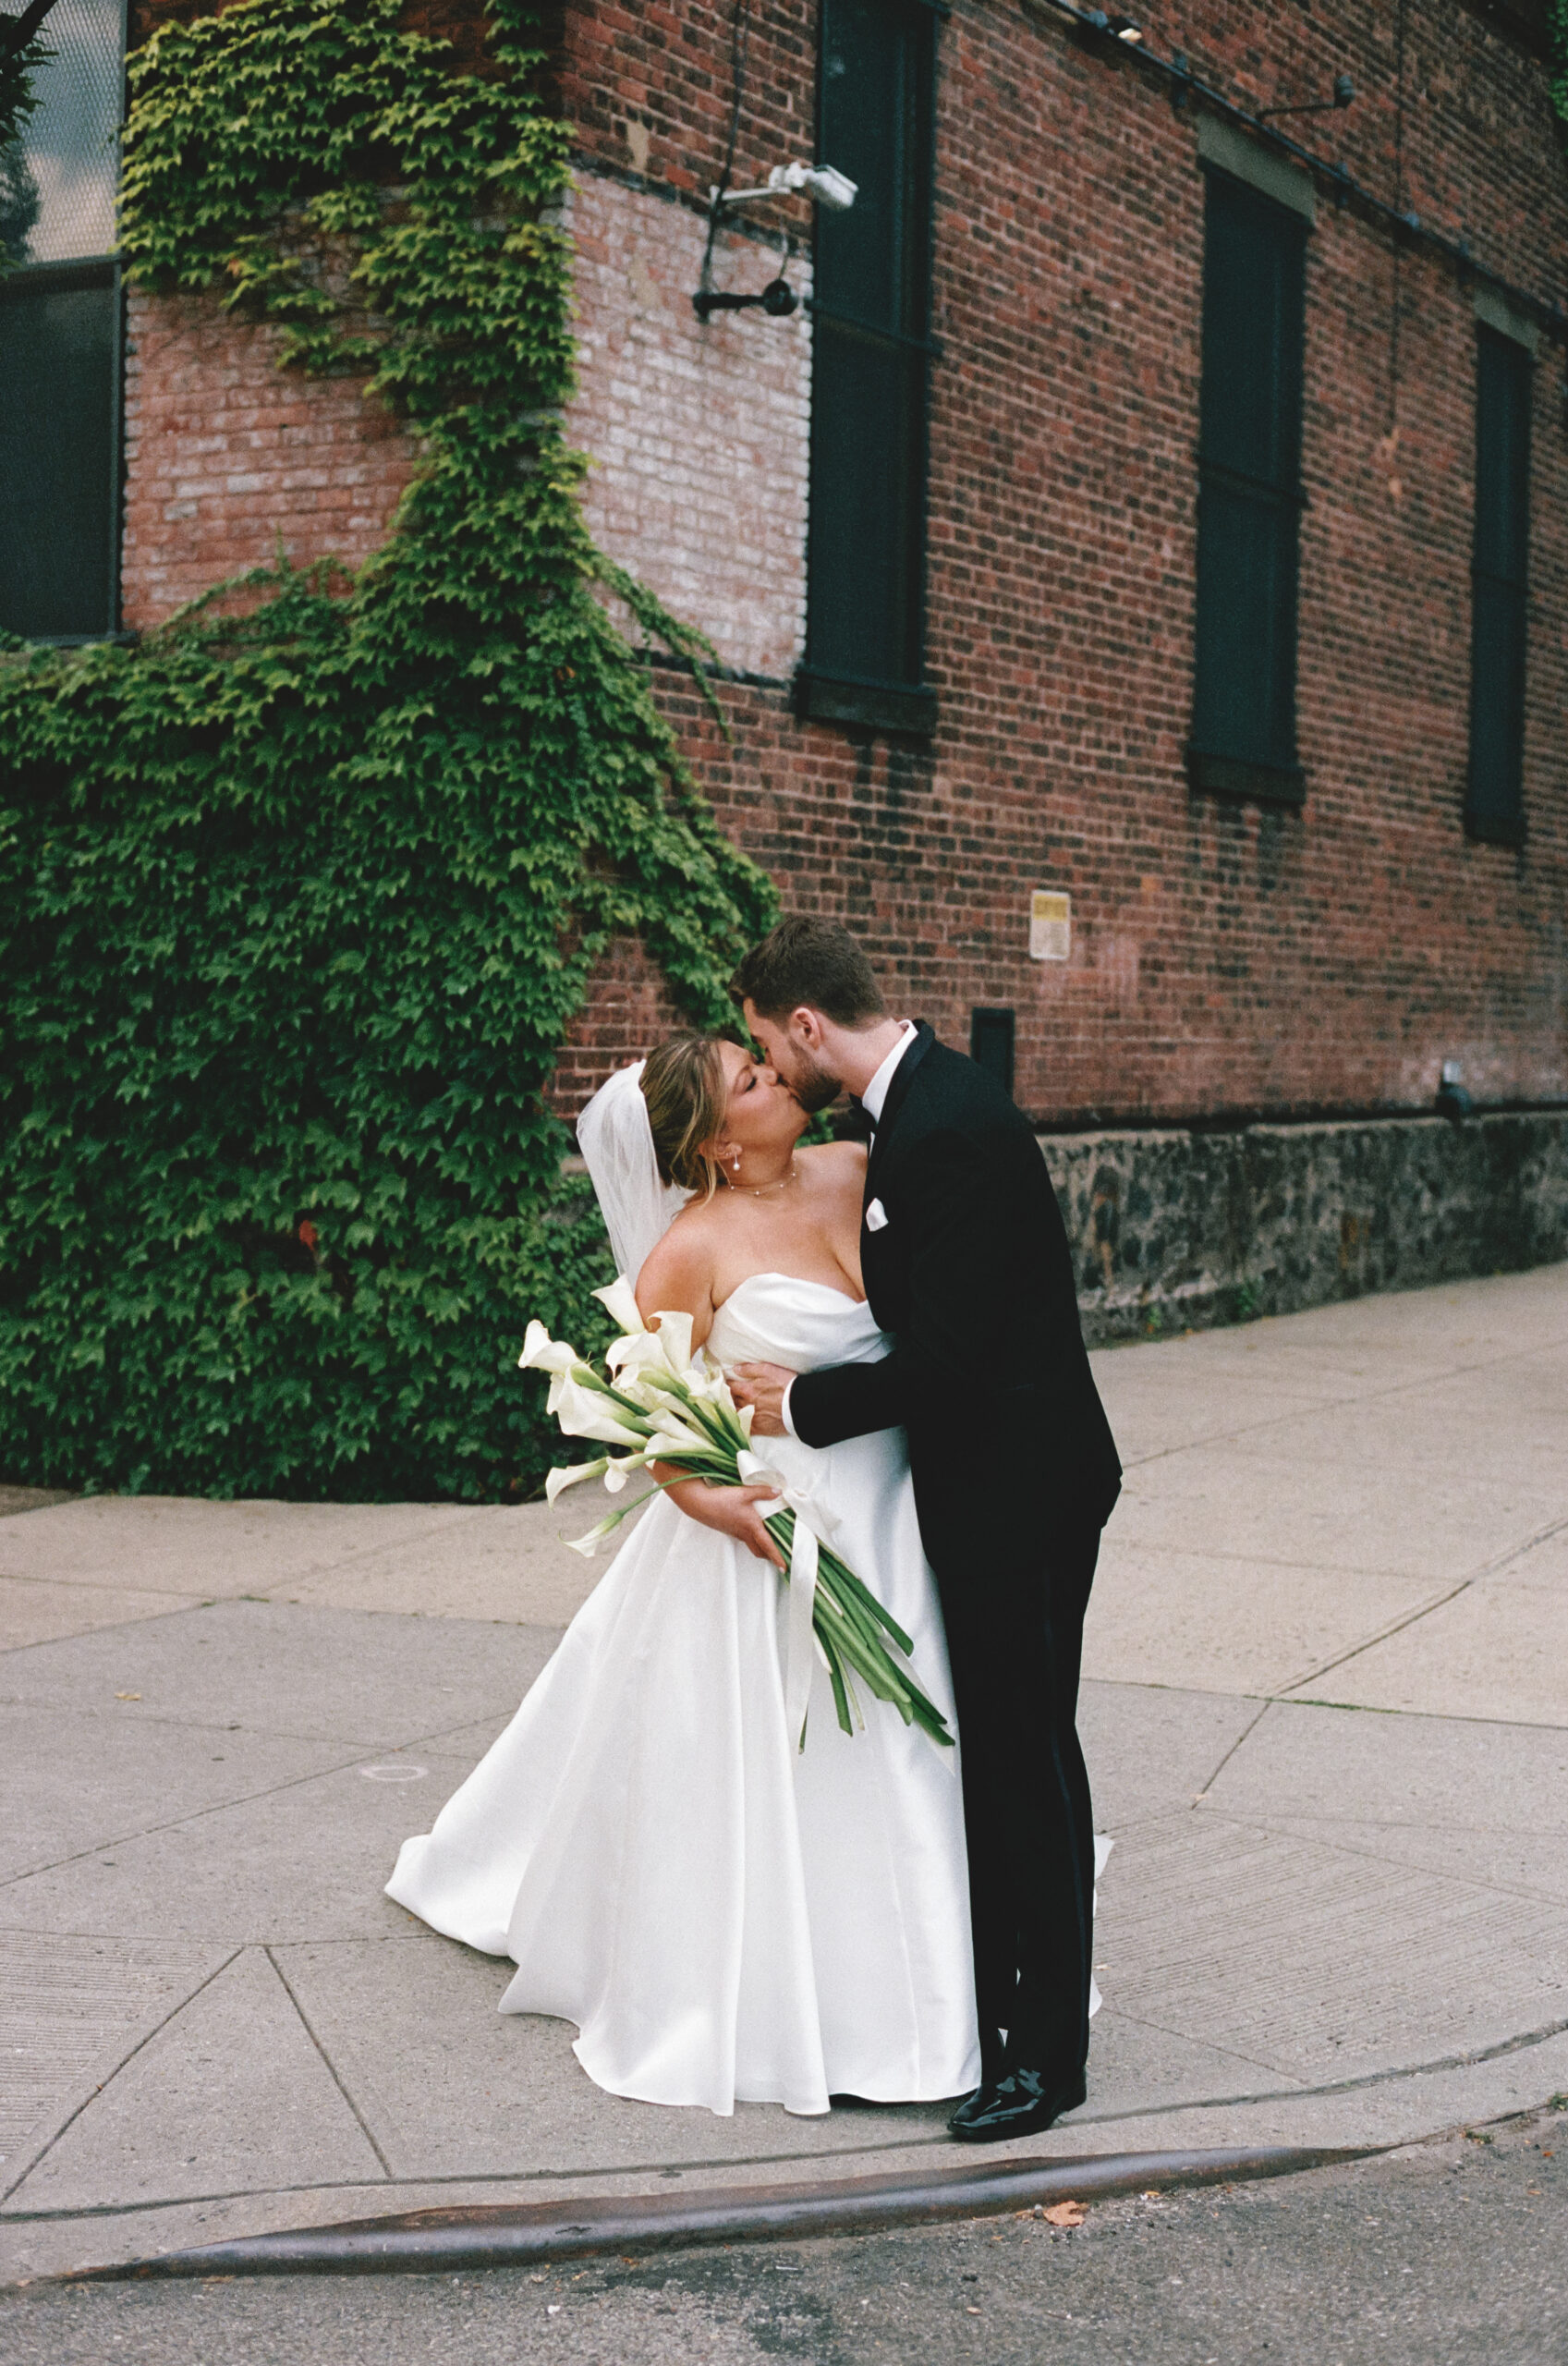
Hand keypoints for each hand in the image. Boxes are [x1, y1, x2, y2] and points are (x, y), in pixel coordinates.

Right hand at [662, 1476, 785, 1567]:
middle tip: (779, 1558)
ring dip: (761, 1548)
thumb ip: (762, 1492)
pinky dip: (752, 1538)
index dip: (777, 1557)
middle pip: (760, 1551)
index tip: (784, 1568)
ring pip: (752, 1545)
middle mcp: (744, 1533)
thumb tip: (777, 1492)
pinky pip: (744, 1538)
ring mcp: (736, 1533)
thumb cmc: (721, 1500)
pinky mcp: (730, 1529)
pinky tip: (753, 1529)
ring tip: (769, 1544)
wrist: (700, 1504)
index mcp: (751, 1526)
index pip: (768, 1546)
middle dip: (770, 1556)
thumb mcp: (744, 1492)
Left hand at [730, 1361, 796, 1438]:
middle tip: (728, 1395)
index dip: (728, 1383)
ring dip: (732, 1410)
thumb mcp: (768, 1369)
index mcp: (748, 1390)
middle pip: (731, 1401)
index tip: (727, 1383)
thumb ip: (750, 1369)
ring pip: (736, 1414)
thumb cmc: (786, 1384)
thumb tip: (735, 1369)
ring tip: (732, 1407)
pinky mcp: (760, 1428)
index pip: (730, 1386)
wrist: (801, 1404)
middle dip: (729, 1397)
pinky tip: (739, 1422)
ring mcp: (753, 1417)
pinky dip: (739, 1424)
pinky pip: (744, 1428)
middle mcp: (748, 1404)